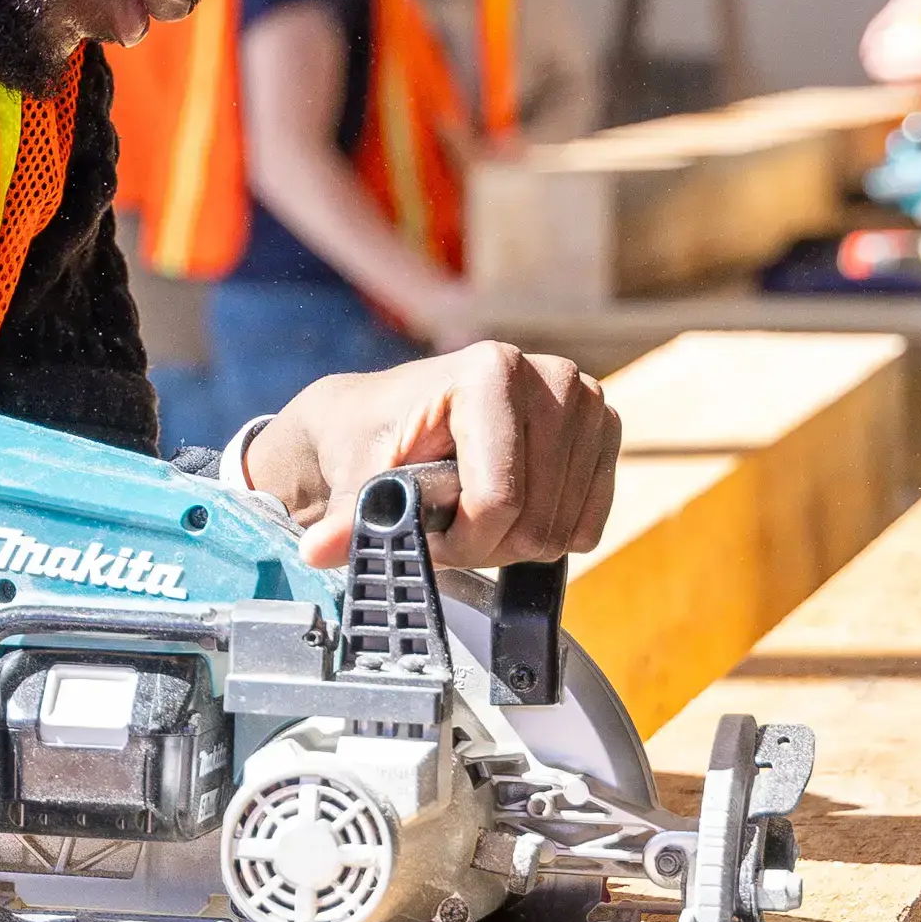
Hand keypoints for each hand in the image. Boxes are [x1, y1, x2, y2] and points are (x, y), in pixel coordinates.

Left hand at [246, 344, 620, 565]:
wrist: (397, 414)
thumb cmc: (375, 437)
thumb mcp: (356, 474)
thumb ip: (348, 517)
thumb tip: (315, 549)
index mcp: (491, 371)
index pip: (499, 499)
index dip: (460, 542)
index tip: (427, 537)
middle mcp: (550, 376)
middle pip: (536, 520)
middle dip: (485, 544)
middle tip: (448, 528)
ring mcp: (586, 400)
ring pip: (562, 529)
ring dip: (514, 542)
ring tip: (474, 512)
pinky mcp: (604, 428)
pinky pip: (587, 522)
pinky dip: (548, 533)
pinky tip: (513, 506)